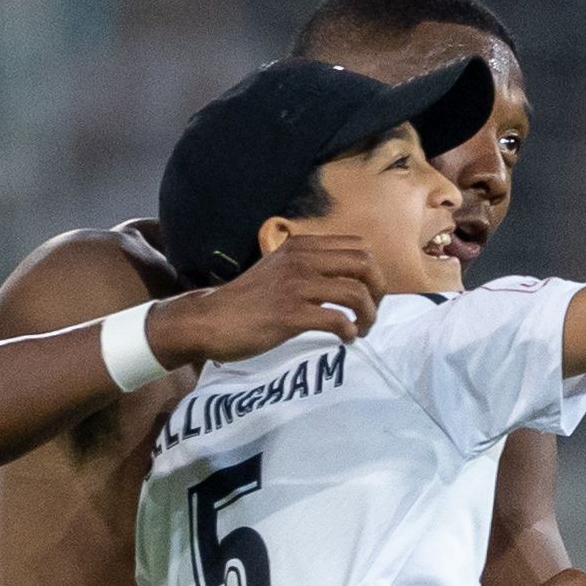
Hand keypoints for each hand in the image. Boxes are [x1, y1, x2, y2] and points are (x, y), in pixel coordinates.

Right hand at [148, 233, 384, 364]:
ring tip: (360, 330)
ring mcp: (296, 286)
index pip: (358, 246)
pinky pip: (337, 319)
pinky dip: (349, 332)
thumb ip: (306, 266)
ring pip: (355, 293)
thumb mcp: (276, 269)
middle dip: (378, 291)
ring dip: (368, 315)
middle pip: (364, 265)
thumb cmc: (243, 301)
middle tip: (371, 313)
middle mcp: (301, 260)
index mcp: (301, 246)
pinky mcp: (289, 315)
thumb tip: (343, 278)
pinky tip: (345, 339)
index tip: (369, 294)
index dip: (373, 272)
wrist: (208, 321)